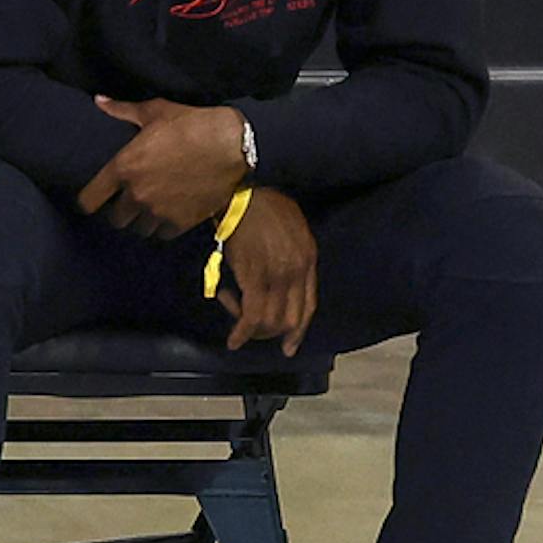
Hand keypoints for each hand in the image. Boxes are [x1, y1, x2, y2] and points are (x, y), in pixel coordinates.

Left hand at [76, 97, 248, 238]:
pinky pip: (162, 234)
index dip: (87, 201)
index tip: (93, 199)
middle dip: (118, 211)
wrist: (232, 145)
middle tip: (126, 202)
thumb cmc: (192, 124)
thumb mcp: (155, 111)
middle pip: (114, 219)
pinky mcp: (180, 222)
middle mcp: (136, 194)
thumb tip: (99, 100)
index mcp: (123, 168)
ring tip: (147, 209)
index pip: (88, 200)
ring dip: (140, 221)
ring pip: (138, 230)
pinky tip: (167, 215)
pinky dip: (162, 227)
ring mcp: (158, 211)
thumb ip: (122, 110)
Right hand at [215, 191, 317, 354]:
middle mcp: (296, 272)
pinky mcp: (254, 278)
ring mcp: (277, 276)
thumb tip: (282, 276)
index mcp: (308, 259)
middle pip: (291, 320)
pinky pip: (251, 316)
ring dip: (254, 331)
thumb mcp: (292, 226)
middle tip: (253, 332)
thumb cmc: (262, 205)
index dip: (298, 331)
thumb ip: (293, 252)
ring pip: (271, 322)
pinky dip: (242, 332)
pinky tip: (234, 340)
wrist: (242, 195)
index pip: (308, 306)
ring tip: (238, 323)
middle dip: (272, 333)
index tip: (289, 347)